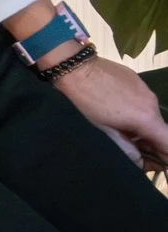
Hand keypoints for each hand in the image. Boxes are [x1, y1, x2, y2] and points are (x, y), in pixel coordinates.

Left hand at [52, 54, 167, 169]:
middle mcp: (152, 103)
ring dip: (142, 126)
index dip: (165, 156)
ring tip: (122, 130)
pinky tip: (117, 112)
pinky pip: (142, 101)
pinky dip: (136, 111)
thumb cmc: (85, 102)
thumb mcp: (103, 131)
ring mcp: (145, 89)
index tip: (158, 163)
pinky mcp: (137, 80)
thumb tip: (139, 161)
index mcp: (146, 118)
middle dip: (151, 142)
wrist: (74, 67)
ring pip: (150, 115)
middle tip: (135, 150)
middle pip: (159, 129)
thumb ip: (126, 148)